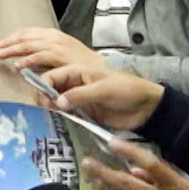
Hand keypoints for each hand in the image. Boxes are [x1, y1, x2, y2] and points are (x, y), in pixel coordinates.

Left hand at [0, 27, 101, 71]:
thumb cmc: (82, 64)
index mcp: (52, 34)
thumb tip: (25, 58)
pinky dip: (27, 60)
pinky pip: (39, 57)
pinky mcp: (60, 56)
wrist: (101, 69)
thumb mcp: (61, 53)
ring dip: (12, 50)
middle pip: (24, 37)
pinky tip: (17, 65)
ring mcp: (57, 45)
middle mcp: (53, 37)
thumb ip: (45, 53)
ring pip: (28, 45)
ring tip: (0, 55)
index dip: (11, 38)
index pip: (26, 32)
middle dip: (7, 43)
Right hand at [47, 66, 163, 128]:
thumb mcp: (103, 89)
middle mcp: (75, 83)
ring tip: (49, 112)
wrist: (146, 107)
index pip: (54, 75)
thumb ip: (79, 95)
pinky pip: (67, 112)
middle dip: (44, 95)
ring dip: (51, 105)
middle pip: (52, 87)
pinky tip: (57, 118)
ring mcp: (79, 98)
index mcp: (78, 71)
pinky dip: (60, 115)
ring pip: (57, 100)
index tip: (42, 97)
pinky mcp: (84, 112)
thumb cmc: (126, 90)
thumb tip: (56, 102)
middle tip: (45, 107)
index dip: (44, 84)